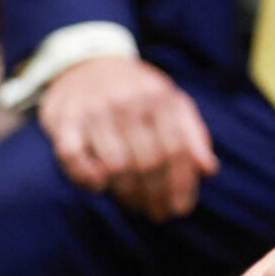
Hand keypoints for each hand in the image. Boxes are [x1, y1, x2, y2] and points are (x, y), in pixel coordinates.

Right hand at [39, 55, 218, 221]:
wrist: (89, 62)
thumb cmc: (137, 91)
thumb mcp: (171, 101)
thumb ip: (192, 133)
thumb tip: (209, 170)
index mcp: (160, 98)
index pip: (176, 149)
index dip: (181, 184)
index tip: (180, 208)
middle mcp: (129, 103)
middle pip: (149, 161)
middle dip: (156, 194)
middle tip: (158, 213)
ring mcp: (96, 111)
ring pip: (116, 164)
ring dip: (127, 193)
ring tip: (135, 205)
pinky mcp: (65, 119)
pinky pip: (73, 156)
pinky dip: (86, 175)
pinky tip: (99, 186)